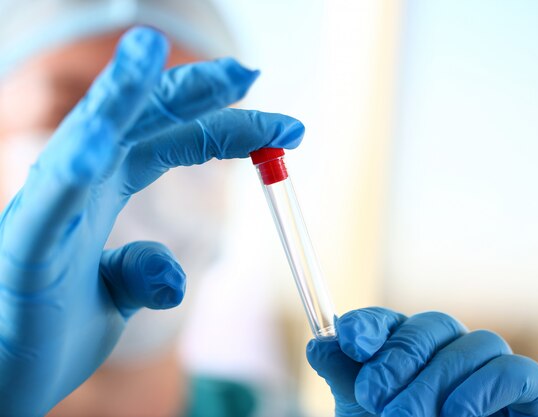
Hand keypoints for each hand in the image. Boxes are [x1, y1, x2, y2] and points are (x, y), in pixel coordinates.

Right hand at [0, 27, 303, 416]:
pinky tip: (97, 151)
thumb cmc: (51, 332)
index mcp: (104, 189)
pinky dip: (70, 175)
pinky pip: (48, 208)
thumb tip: (175, 275)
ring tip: (148, 47)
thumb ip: (144, 274)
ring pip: (85, 140)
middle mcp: (77, 186)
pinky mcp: (22, 251)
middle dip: (191, 90)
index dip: (225, 127)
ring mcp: (48, 212)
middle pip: (139, 122)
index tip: (283, 127)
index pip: (171, 141)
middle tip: (248, 71)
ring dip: (117, 94)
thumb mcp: (116, 297)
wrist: (4, 382)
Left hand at [307, 308, 537, 416]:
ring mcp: (488, 364)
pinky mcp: (527, 389)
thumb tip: (319, 344)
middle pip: (430, 326)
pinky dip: (484, 389)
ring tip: (405, 416)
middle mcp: (449, 346)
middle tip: (372, 397)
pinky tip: (456, 415)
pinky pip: (516, 371)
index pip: (389, 321)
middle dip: (398, 360)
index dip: (369, 325)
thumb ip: (344, 375)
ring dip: (435, 381)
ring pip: (473, 345)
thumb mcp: (363, 410)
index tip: (350, 340)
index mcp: (408, 346)